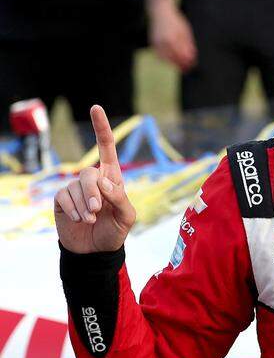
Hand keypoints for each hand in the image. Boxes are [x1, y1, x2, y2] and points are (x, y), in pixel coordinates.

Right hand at [54, 106, 136, 253]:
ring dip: (84, 206)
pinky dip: (73, 210)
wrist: (95, 250)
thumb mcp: (127, 216)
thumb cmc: (114, 231)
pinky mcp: (62, 199)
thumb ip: (119, 197)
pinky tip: (79, 220)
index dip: (101, 128)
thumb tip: (103, 180)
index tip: (95, 108)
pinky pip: (64, 197)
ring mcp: (75, 188)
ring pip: (76, 186)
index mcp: (112, 178)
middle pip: (89, 173)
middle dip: (93, 193)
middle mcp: (93, 179)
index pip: (106, 148)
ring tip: (91, 219)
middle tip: (97, 211)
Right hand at [148, 0, 197, 71]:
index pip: (181, 54)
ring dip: (172, 63)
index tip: (192, 66)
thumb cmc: (175, 21)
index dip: (186, 62)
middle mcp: (163, 41)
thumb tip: (192, 57)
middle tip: (186, 69)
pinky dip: (165, 59)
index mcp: (173, 38)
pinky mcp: (152, 42)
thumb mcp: (185, 31)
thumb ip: (188, 44)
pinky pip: (159, 54)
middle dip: (180, 64)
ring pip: (164, 58)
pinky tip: (171, 60)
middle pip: (173, 58)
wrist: (160, 11)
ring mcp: (156, 42)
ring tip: (179, 65)